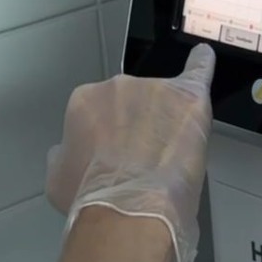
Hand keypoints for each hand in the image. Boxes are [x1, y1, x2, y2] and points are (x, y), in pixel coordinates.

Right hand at [45, 44, 215, 261]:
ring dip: (166, 120)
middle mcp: (118, 85)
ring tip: (170, 155)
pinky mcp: (189, 97)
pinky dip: (201, 64)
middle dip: (136, 127)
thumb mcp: (57, 177)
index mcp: (84, 101)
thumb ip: (65, 153)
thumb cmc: (89, 195)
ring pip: (163, 100)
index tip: (113, 157)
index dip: (108, 136)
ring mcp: (156, 88)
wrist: (130, 206)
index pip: (99, 111)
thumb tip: (69, 149)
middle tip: (142, 161)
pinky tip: (204, 56)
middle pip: (131, 102)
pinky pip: (198, 71)